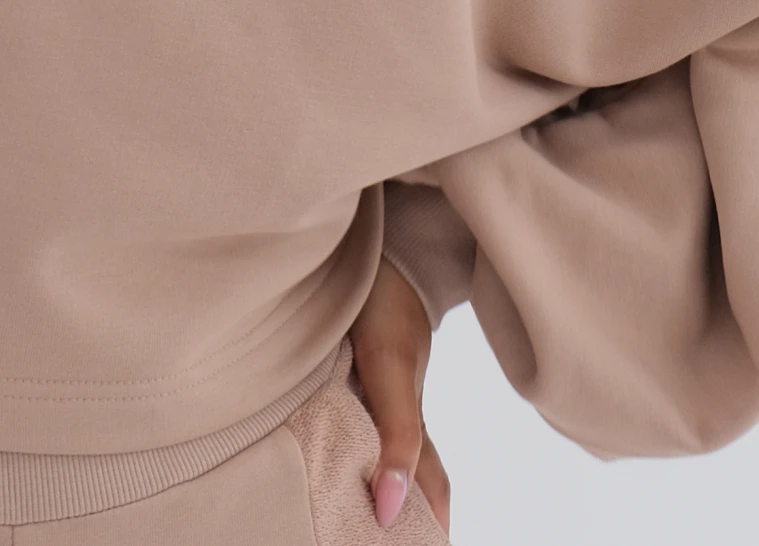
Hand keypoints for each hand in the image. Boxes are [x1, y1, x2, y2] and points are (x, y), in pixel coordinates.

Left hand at [349, 255, 450, 534]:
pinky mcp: (354, 361)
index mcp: (412, 416)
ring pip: (379, 441)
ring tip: (355, 507)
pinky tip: (327, 441)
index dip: (431, 521)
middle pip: (407, 469)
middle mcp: (397, 404)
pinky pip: (355, 412)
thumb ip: (398, 432)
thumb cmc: (385, 304)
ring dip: (374, 474)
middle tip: (385, 536)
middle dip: (405, 506)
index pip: (430, 486)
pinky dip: (348, 438)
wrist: (378, 242)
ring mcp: (377, 382)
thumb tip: (394, 508)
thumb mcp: (391, 368)